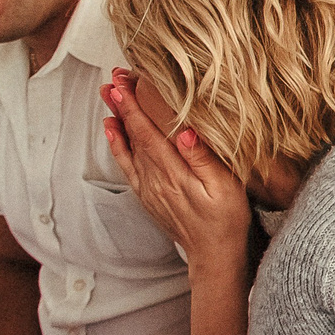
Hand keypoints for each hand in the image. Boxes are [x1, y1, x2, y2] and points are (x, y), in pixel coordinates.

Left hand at [101, 70, 250, 269]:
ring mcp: (149, 188)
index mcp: (174, 174)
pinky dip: (117, 145)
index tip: (126, 83)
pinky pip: (127, 165)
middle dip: (124, 104)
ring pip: (127, 147)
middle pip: (134, 135)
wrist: (212, 255)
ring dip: (117, 119)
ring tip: (108, 95)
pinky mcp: (148, 195)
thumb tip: (188, 132)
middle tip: (114, 79)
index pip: (149, 133)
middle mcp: (155, 180)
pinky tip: (113, 130)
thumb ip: (205, 160)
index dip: (136, 107)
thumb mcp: (226, 189)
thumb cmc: (226, 220)